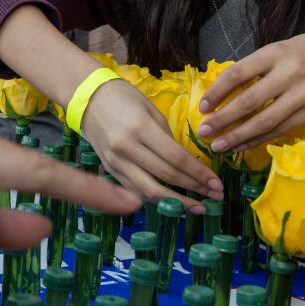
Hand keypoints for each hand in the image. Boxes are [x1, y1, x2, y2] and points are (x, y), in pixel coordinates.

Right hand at [80, 78, 221, 210]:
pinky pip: (135, 190)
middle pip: (166, 176)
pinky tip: (172, 202)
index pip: (176, 158)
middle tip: (216, 196)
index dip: (199, 173)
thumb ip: (168, 137)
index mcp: (140, 128)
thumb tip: (186, 163)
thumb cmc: (123, 97)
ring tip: (198, 207)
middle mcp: (126, 148)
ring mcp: (115, 162)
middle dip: (194, 188)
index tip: (217, 183)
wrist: (87, 98)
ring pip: (149, 191)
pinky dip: (155, 199)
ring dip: (177, 202)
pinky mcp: (109, 170)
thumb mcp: (150, 110)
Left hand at [196, 33, 304, 151]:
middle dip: (223, 120)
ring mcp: (304, 93)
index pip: (238, 74)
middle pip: (250, 101)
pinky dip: (260, 139)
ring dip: (239, 136)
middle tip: (203, 132)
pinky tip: (242, 145)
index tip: (202, 108)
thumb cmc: (304, 54)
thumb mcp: (278, 50)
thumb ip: (253, 68)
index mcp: (275, 52)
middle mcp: (290, 72)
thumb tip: (219, 92)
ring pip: (266, 120)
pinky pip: (282, 129)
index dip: (217, 92)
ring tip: (218, 146)